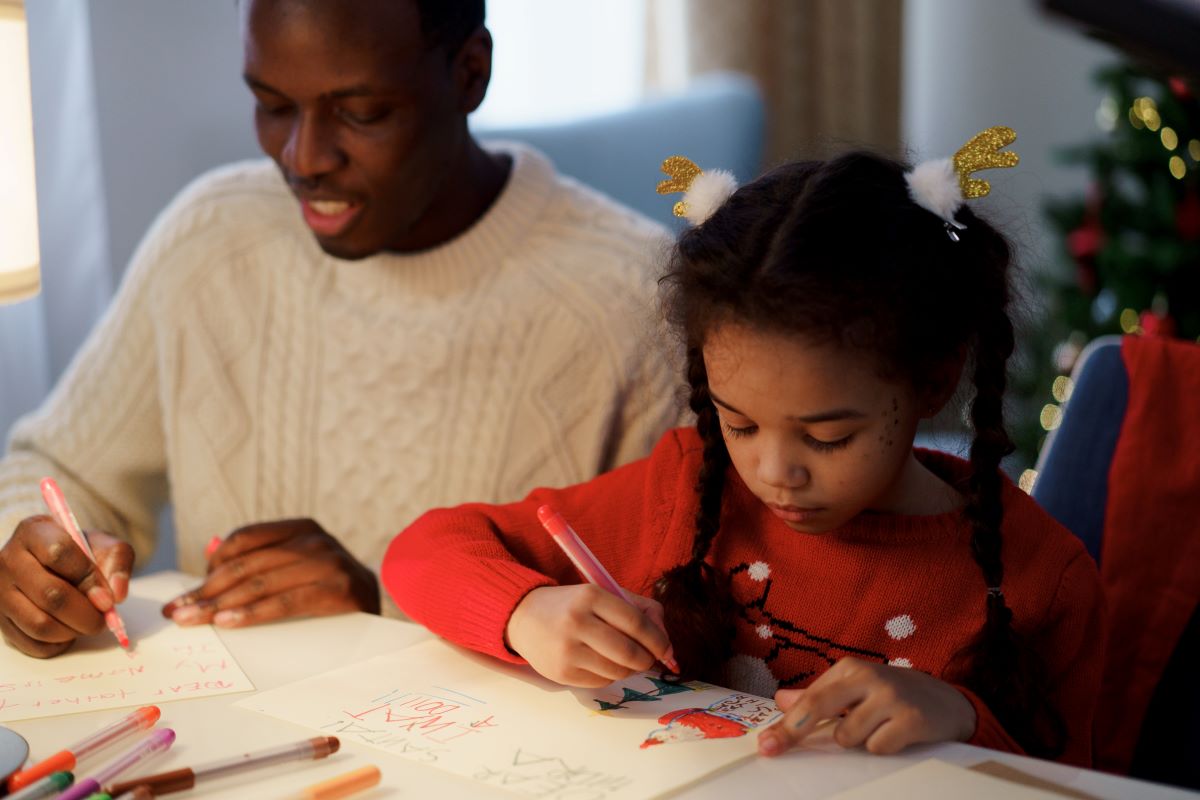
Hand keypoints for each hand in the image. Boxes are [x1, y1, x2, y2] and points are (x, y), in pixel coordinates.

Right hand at [0, 515, 132, 657]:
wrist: (53, 563)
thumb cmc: (80, 553)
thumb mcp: (103, 545)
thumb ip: (118, 561)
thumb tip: (117, 595)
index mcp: (33, 532)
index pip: (60, 553)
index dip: (89, 579)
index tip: (108, 597)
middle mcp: (8, 560)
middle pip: (51, 594)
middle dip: (86, 613)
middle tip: (103, 618)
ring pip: (39, 624)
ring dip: (73, 631)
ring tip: (87, 623)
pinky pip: (31, 644)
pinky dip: (58, 644)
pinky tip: (69, 631)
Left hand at [161, 518, 379, 627]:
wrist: (379, 606)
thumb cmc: (329, 589)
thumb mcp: (297, 565)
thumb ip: (260, 558)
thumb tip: (209, 551)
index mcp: (302, 527)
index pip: (244, 539)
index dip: (211, 566)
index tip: (186, 593)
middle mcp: (315, 539)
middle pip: (246, 564)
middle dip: (206, 591)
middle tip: (177, 613)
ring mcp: (329, 562)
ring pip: (260, 584)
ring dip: (219, 605)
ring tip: (193, 621)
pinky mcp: (339, 589)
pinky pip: (285, 602)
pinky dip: (252, 613)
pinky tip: (228, 623)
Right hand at [505, 584, 673, 687]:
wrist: (524, 617)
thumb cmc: (572, 605)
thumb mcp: (603, 595)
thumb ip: (641, 610)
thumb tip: (667, 643)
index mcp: (590, 595)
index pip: (635, 622)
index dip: (658, 640)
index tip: (666, 649)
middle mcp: (577, 621)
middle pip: (629, 652)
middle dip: (647, 660)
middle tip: (649, 659)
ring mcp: (566, 649)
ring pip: (617, 671)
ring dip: (629, 670)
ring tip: (624, 660)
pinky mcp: (560, 673)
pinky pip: (601, 683)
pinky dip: (610, 676)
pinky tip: (601, 663)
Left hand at [757, 657, 976, 756]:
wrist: (947, 701)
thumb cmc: (891, 696)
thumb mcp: (854, 689)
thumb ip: (817, 695)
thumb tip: (780, 700)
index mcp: (848, 668)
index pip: (807, 699)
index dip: (784, 723)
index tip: (766, 744)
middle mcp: (867, 676)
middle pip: (817, 708)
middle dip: (792, 731)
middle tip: (773, 748)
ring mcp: (890, 697)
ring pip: (848, 737)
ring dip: (857, 741)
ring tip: (875, 729)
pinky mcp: (911, 719)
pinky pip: (878, 748)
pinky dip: (882, 748)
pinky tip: (895, 736)